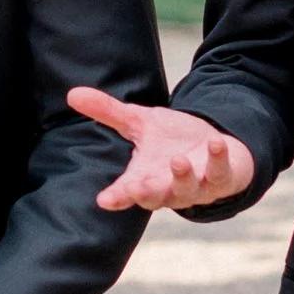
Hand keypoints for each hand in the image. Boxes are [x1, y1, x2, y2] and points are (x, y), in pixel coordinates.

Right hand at [69, 86, 256, 213]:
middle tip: (135, 188)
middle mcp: (168, 188)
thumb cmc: (172, 141)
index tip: (104, 200)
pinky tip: (215, 143)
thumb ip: (108, 112)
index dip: (116, 197)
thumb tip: (72, 94)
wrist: (213, 147)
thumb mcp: (140, 122)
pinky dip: (217, 159)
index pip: (126, 191)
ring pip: (187, 189)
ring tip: (178, 161)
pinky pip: (220, 173)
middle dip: (146, 193)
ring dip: (182, 177)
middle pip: (154, 197)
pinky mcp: (220, 178)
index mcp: (144, 178)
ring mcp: (196, 185)